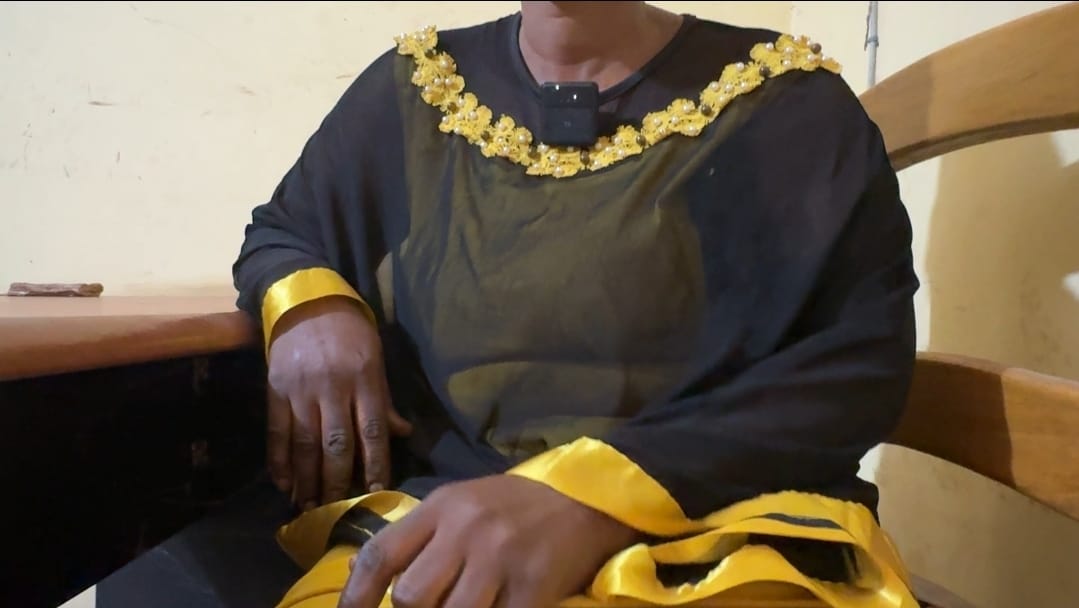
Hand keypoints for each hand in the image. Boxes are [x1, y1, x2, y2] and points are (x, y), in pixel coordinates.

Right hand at [266, 295, 411, 508]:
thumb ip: (385, 400)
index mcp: (364, 380)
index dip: (374, 466)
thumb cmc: (351, 332)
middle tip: (335, 511)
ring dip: (306, 479)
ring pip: (305, 443)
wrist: (308, 301)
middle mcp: (333, 388)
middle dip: (336, 482)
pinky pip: (277, 431)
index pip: (372, 432)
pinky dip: (279, 460)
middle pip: (336, 444)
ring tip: (308, 506)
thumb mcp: (377, 359)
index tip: (375, 493)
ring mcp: (301, 390)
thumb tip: (403, 434)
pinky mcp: (276, 389)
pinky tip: (284, 482)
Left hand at [339, 475, 640, 607]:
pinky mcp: (533, 587)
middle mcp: (466, 530)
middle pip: (410, 596)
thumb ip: (418, 536)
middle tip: (431, 606)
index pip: (380, 554)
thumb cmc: (517, 504)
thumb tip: (361, 577)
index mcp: (443, 507)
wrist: (586, 500)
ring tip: (468, 603)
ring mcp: (501, 559)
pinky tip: (498, 607)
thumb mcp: (462, 504)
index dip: (355, 597)